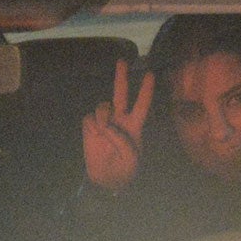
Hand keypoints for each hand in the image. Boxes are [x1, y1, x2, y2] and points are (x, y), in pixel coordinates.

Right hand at [82, 57, 153, 191]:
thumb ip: (122, 140)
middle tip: (123, 60)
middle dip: (121, 77)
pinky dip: (92, 126)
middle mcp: (120, 119)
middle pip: (121, 94)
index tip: (150, 74)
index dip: (146, 90)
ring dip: (104, 115)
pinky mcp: (90, 126)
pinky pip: (90, 118)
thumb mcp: (132, 158)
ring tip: (104, 130)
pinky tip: (95, 135)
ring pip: (103, 106)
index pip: (142, 104)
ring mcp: (104, 121)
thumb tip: (107, 125)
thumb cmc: (124, 169)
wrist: (106, 179)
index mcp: (134, 126)